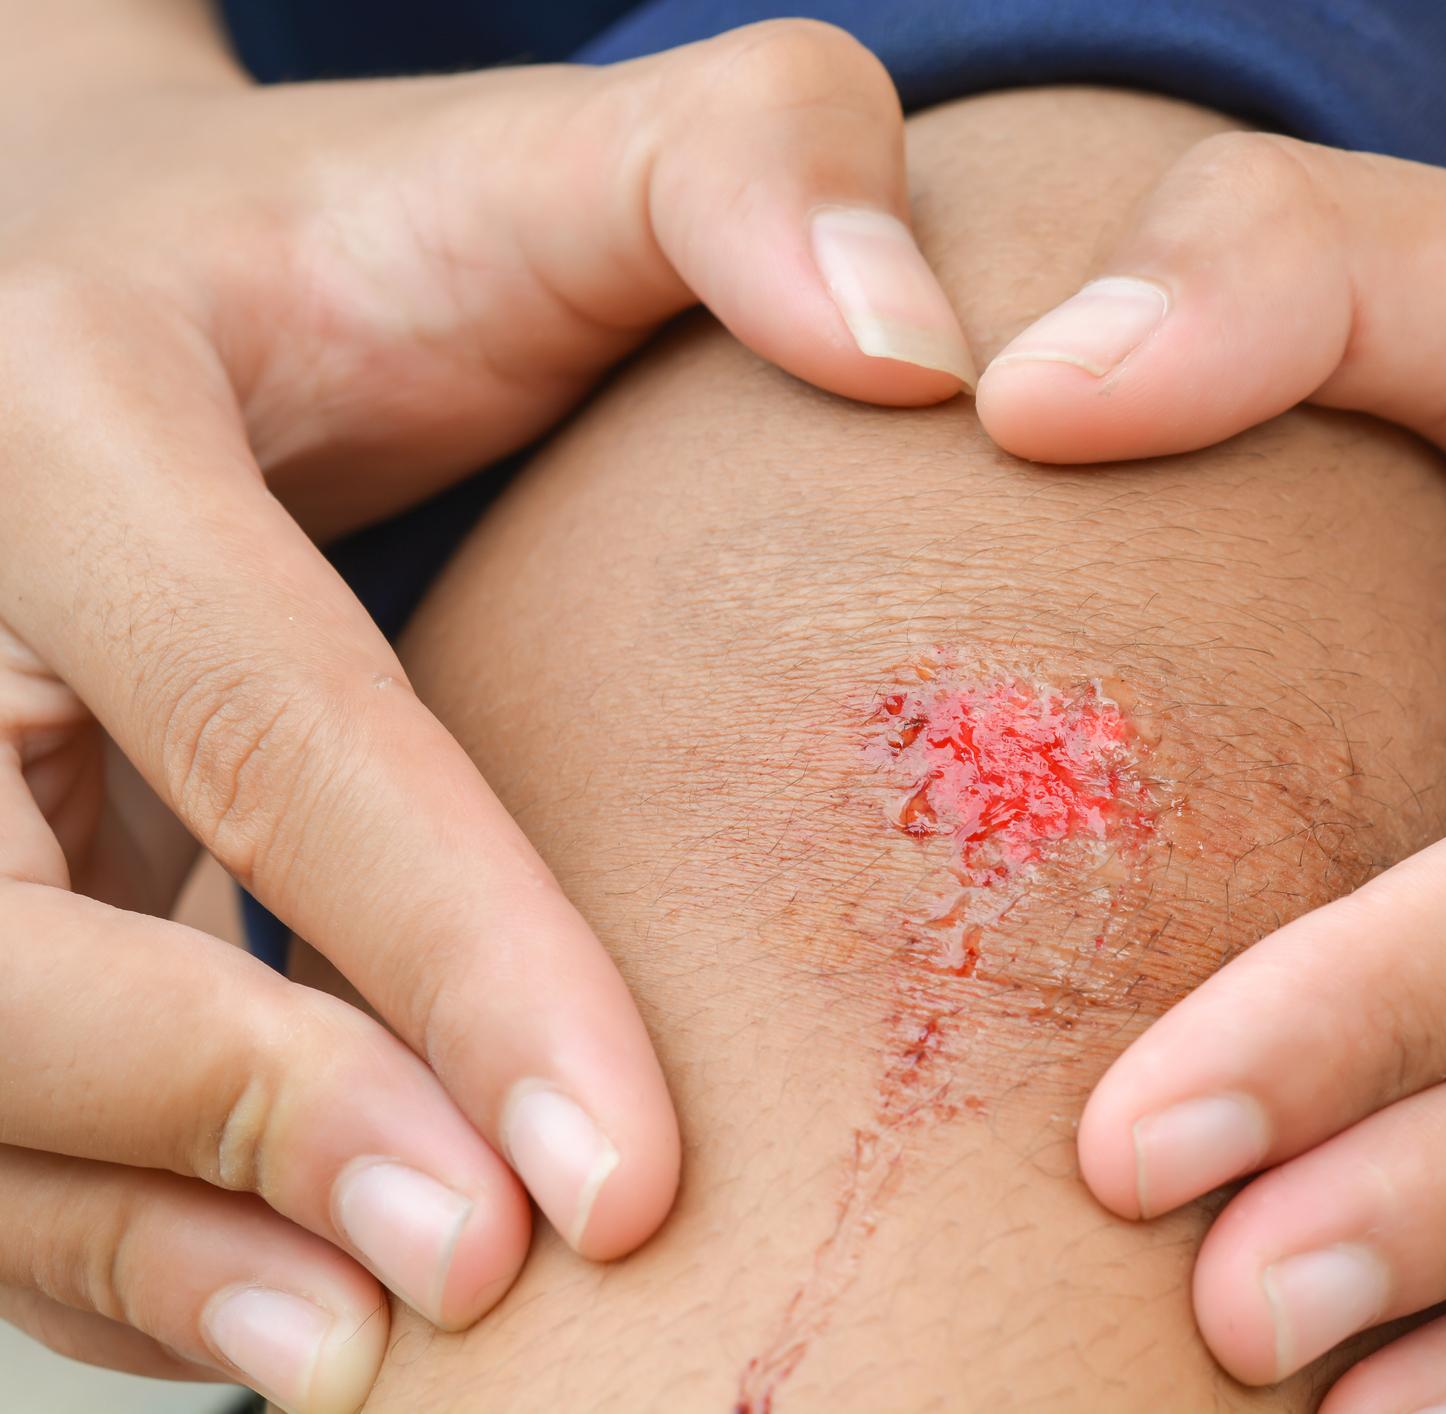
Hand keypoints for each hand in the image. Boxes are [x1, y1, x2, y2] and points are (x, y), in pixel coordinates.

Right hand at [0, 18, 970, 1411]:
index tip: (628, 1173)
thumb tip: (930, 350)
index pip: (263, 717)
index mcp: (68, 409)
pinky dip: (121, 1228)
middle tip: (495, 1278)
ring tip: (382, 1351)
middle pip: (1, 939)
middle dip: (232, 1133)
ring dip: (145, 1240)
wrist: (120, 279)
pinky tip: (305, 1306)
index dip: (446, 953)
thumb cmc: (367, 244)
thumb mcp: (542, 165)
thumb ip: (750, 174)